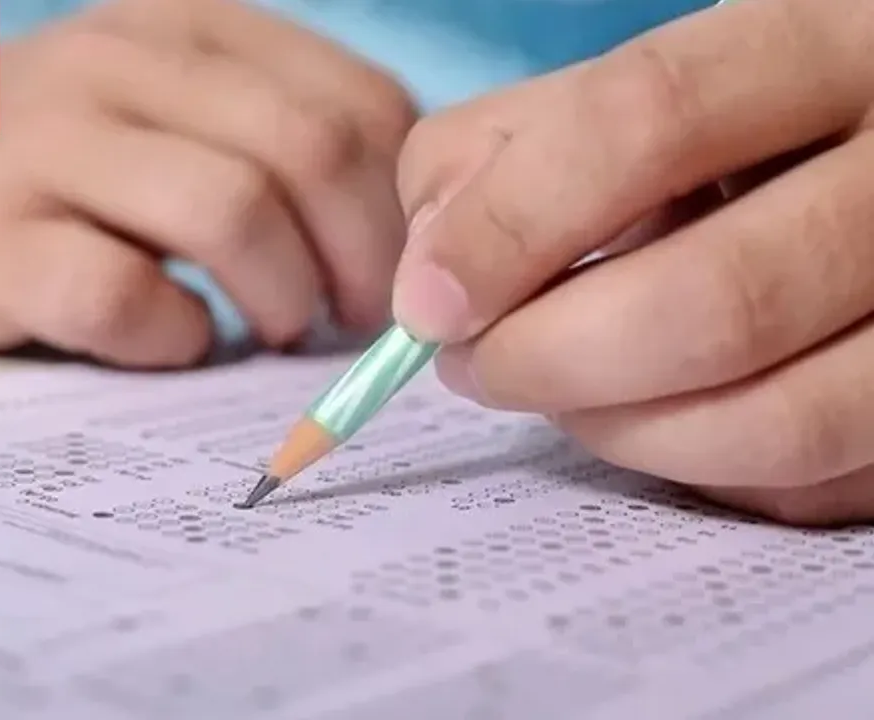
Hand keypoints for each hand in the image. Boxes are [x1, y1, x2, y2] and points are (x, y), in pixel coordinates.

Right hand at [0, 0, 413, 365]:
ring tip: (269, 331)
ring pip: (229, 211)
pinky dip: (174, 339)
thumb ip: (271, 144)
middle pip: (308, 149)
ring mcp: (45, 145)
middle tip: (349, 323)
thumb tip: (396, 247)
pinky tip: (170, 343)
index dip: (400, 207)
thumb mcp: (165, 116)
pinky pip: (122, 295)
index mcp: (187, 26)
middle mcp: (118, 62)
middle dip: (362, 260)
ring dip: (280, 296)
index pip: (356, 99)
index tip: (396, 276)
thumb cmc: (50, 172)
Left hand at [390, 0, 873, 525]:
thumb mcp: (633, 97)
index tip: (428, 304)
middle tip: (476, 367)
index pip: (652, 118)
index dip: (514, 222)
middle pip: (719, 298)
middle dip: (552, 357)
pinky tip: (655, 416)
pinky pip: (807, 483)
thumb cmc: (733, 137)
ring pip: (778, 420)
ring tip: (558, 397)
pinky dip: (697, 470)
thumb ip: (508, 148)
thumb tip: (432, 268)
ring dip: (620, 431)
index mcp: (823, 45)